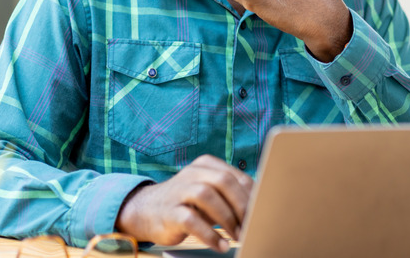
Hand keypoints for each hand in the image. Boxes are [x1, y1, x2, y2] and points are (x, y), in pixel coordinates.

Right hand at [115, 155, 253, 252]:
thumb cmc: (187, 203)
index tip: (262, 210)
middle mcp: (192, 173)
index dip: (251, 194)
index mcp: (206, 165)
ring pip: (207, 196)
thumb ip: (229, 194)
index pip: (235, 175)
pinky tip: (221, 245)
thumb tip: (260, 205)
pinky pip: (192, 221)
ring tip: (238, 235)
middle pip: (223, 181)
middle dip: (241, 205)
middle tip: (252, 224)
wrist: (146, 211)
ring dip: (227, 219)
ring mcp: (179, 191)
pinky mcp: (169, 212)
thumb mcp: (208, 192)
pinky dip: (210, 235)